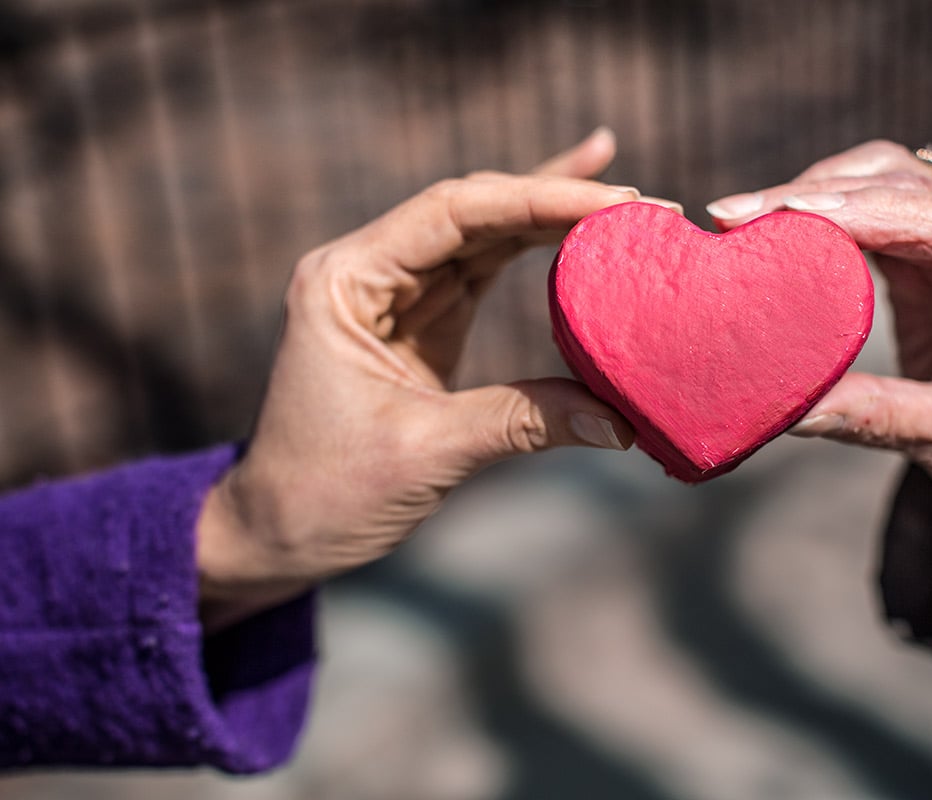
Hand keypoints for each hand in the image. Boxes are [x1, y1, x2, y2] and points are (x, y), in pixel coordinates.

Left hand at [197, 129, 641, 629]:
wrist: (278, 531)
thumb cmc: (325, 493)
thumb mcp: (426, 453)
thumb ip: (523, 422)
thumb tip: (623, 420)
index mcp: (346, 281)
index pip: (454, 213)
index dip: (538, 199)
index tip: (615, 204)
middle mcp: (369, 270)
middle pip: (476, 211)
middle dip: (558, 202)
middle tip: (645, 206)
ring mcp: (397, 291)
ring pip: (486, 233)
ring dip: (555, 218)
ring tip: (632, 205)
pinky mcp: (423, 320)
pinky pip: (487, 269)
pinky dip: (537, 250)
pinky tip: (580, 223)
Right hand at [708, 141, 931, 524]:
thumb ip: (874, 417)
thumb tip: (786, 407)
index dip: (875, 211)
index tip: (792, 213)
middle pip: (921, 191)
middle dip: (823, 195)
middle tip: (735, 215)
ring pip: (899, 177)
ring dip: (819, 190)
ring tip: (744, 215)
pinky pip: (887, 197)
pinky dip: (831, 204)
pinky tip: (779, 221)